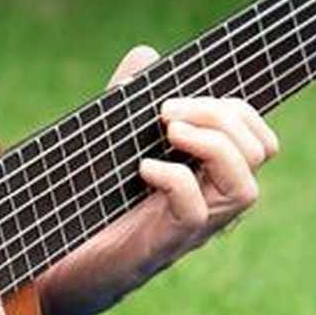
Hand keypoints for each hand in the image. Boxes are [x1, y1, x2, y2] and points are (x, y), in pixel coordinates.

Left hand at [38, 46, 278, 314]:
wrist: (55, 259)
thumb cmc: (89, 197)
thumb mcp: (111, 136)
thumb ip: (128, 96)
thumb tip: (147, 55)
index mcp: (207, 172)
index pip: (259, 138)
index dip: (237, 109)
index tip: (184, 95)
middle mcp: (211, 200)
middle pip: (260, 152)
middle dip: (221, 117)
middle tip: (168, 111)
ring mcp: (192, 226)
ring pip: (246, 188)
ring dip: (212, 146)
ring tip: (168, 129)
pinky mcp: (162, 245)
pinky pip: (195, 213)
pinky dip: (174, 178)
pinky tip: (142, 168)